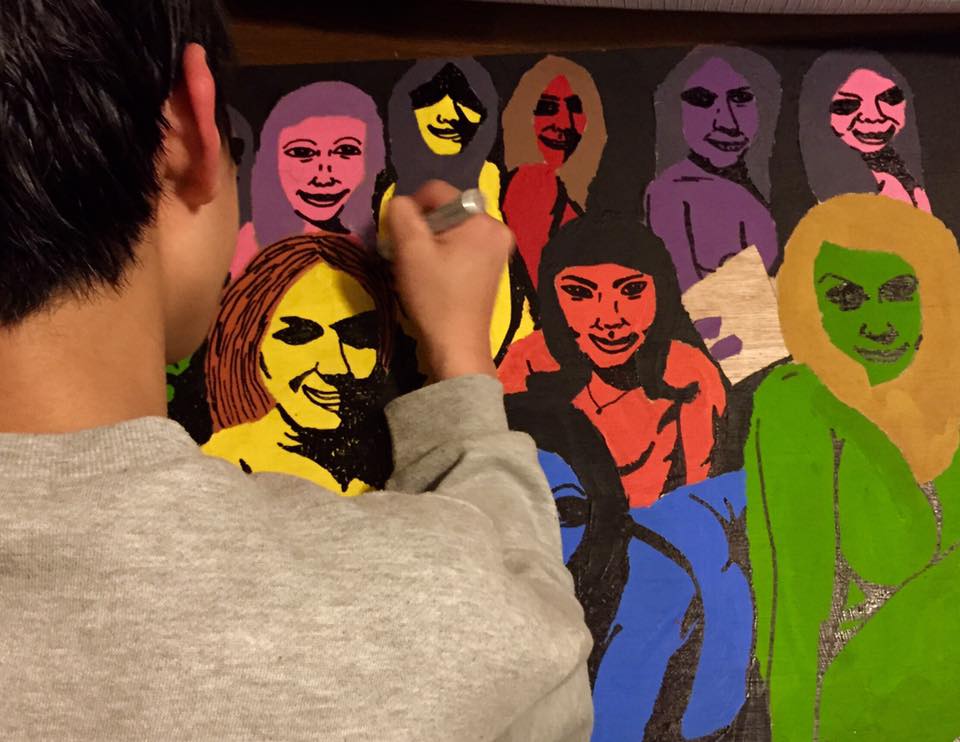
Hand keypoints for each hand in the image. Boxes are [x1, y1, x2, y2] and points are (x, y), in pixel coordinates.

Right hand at [386, 180, 512, 381]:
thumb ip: (401, 213)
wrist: (456, 345)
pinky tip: (435, 277)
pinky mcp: (492, 268)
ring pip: (453, 230)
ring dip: (432, 243)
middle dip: (424, 228)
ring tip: (422, 269)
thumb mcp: (410, 250)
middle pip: (447, 211)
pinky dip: (445, 255)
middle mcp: (498, 229)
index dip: (412, 209)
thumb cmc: (434, 297)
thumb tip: (401, 203)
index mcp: (484, 220)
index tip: (400, 238)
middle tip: (411, 257)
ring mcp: (498, 250)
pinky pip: (462, 247)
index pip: (438, 192)